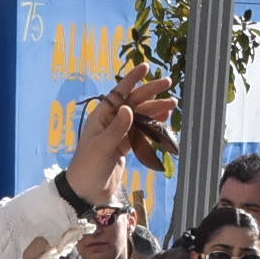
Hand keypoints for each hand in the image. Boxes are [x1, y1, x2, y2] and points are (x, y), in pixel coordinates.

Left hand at [64, 71, 177, 203]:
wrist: (87, 191)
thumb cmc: (89, 167)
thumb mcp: (102, 146)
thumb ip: (117, 128)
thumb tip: (128, 108)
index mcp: (101, 117)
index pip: (119, 93)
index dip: (132, 79)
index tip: (145, 67)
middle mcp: (110, 121)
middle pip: (133, 102)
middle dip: (150, 93)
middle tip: (168, 83)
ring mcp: (118, 133)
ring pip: (140, 117)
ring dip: (155, 110)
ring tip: (172, 104)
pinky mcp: (124, 146)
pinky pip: (141, 132)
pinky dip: (152, 126)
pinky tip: (163, 120)